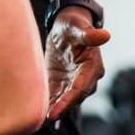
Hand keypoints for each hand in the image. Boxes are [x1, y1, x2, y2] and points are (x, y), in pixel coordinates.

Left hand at [46, 6, 109, 120]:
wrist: (66, 26)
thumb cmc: (73, 25)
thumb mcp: (77, 27)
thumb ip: (88, 34)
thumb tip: (104, 34)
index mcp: (91, 67)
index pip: (80, 88)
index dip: (69, 99)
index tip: (57, 108)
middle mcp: (84, 78)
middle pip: (72, 97)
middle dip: (60, 108)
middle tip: (46, 117)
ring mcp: (72, 80)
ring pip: (63, 98)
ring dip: (54, 107)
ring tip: (41, 118)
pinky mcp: (61, 80)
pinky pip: (55, 93)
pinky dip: (48, 101)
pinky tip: (39, 110)